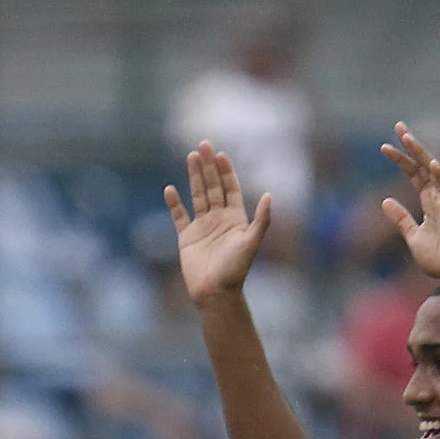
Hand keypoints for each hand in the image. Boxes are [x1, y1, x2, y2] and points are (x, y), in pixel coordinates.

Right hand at [164, 141, 273, 303]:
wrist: (215, 293)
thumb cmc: (235, 270)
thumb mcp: (252, 243)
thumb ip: (262, 220)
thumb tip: (270, 195)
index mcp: (236, 218)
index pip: (230, 188)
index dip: (226, 171)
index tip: (220, 154)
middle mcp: (219, 219)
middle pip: (213, 186)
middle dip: (208, 166)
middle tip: (203, 145)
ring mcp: (202, 227)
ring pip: (197, 196)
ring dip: (194, 177)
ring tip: (190, 157)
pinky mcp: (186, 238)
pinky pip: (179, 216)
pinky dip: (174, 203)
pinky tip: (170, 189)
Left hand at [380, 122, 439, 282]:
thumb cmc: (438, 257)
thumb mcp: (412, 235)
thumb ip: (400, 218)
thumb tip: (385, 201)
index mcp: (429, 202)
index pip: (414, 174)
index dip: (401, 160)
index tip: (385, 147)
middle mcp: (438, 197)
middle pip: (423, 166)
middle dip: (411, 146)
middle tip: (398, 126)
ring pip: (434, 172)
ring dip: (421, 154)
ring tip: (408, 137)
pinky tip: (432, 163)